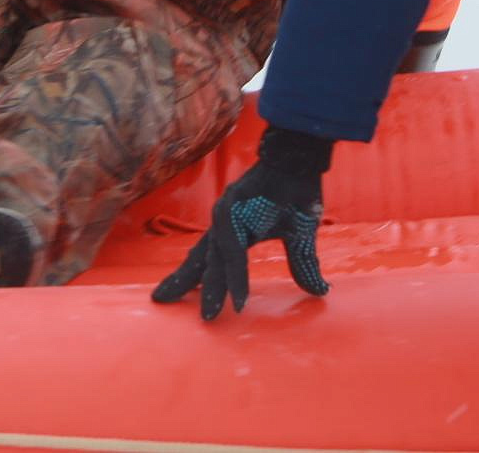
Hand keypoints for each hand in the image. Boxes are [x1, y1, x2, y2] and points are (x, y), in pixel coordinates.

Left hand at [152, 126, 332, 319]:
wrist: (301, 161)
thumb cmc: (297, 194)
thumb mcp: (300, 238)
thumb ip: (302, 265)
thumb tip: (319, 292)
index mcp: (236, 230)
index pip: (212, 260)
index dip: (209, 283)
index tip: (209, 311)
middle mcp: (225, 224)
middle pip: (199, 259)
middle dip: (182, 283)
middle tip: (159, 301)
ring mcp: (227, 215)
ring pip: (215, 259)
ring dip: (211, 288)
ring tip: (208, 316)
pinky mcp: (234, 210)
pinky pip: (233, 251)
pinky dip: (235, 275)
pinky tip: (239, 298)